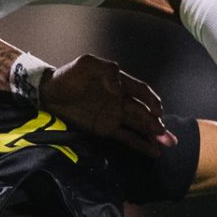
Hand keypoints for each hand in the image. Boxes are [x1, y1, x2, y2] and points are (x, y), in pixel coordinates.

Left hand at [41, 55, 174, 154]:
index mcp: (119, 83)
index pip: (141, 91)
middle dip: (157, 124)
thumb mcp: (86, 64)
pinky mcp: (106, 129)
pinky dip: (140, 144)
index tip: (158, 111)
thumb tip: (119, 88)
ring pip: (139, 126)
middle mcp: (120, 100)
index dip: (152, 101)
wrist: (49, 93)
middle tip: (168, 137)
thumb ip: (106, 70)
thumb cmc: (68, 76)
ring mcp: (114, 115)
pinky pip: (126, 137)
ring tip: (167, 144)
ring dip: (154, 135)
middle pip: (144, 112)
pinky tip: (153, 151)